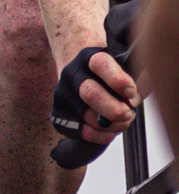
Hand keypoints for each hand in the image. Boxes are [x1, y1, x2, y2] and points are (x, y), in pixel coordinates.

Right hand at [52, 43, 136, 162]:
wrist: (78, 73)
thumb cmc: (106, 72)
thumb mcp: (122, 65)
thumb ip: (136, 78)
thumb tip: (135, 100)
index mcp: (88, 57)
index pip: (100, 64)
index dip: (118, 80)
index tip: (132, 93)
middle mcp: (71, 74)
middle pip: (90, 93)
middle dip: (114, 109)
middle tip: (129, 114)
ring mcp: (62, 95)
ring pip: (88, 117)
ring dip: (112, 125)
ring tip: (123, 121)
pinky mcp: (58, 115)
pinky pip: (81, 132)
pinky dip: (100, 136)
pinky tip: (110, 131)